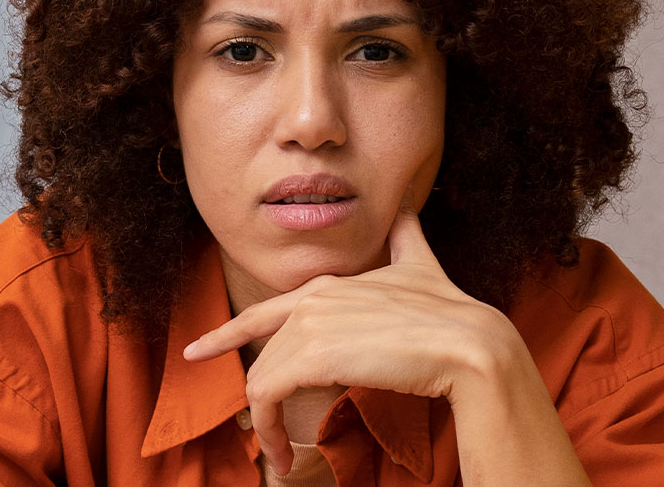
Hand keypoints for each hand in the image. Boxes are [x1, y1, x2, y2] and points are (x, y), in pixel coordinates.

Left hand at [183, 186, 515, 474]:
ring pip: (261, 380)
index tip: (197, 350)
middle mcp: (311, 300)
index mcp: (328, 286)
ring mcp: (309, 324)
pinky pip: (266, 396)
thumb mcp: (420, 265)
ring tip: (283, 456)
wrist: (466, 343)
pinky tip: (287, 454)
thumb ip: (404, 237)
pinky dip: (268, 430)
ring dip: (266, 425)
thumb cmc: (447, 312)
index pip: (263, 312)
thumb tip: (405, 208)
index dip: (227, 332)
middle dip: (260, 401)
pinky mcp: (310, 355)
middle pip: (263, 357)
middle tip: (270, 441)